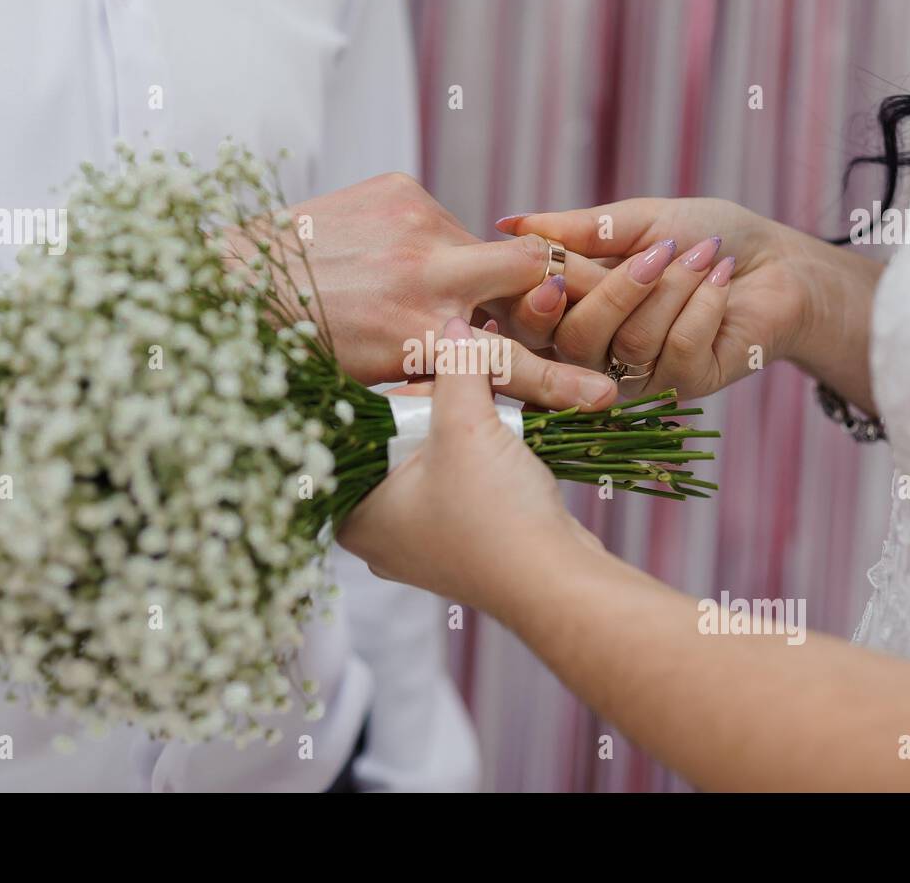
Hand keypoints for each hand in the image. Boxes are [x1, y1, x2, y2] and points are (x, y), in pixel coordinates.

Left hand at [219, 172, 617, 410]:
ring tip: (414, 286)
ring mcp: (416, 223)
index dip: (564, 382)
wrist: (230, 277)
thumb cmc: (295, 344)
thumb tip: (482, 371)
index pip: (513, 362)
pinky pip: (442, 217)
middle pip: (529, 271)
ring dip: (468, 269)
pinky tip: (388, 257)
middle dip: (543, 287)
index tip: (603, 393)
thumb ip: (436, 373)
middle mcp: (428, 274)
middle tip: (540, 302)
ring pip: (482, 246)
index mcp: (419, 335)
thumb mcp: (372, 381)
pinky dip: (430, 240)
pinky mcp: (399, 187)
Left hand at [338, 316, 597, 608]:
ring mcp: (419, 544)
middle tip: (467, 392)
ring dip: (463, 432)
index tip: (432, 378)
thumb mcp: (466, 426)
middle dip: (437, 410)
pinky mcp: (459, 545)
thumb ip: (455, 368)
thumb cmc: (494, 515)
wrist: (556, 581)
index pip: (359, 430)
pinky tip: (504, 444)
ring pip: (432, 461)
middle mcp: (377, 535)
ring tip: (490, 413)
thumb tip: (454, 327)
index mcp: (353, 514)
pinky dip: (480, 460)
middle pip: (396, 443)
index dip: (399, 394)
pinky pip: (458, 484)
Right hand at [497, 198, 811, 399]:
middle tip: (660, 250)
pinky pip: (678, 348)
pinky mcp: (685, 386)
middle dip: (619, 289)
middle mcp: (598, 353)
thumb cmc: (703, 233)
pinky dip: (704, 303)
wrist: (777, 260)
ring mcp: (640, 375)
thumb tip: (511, 224)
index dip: (536, 301)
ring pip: (632, 341)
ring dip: (674, 287)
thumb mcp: (638, 220)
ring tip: (706, 254)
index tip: (556, 267)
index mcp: (575, 310)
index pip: (531, 322)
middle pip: (575, 340)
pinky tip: (723, 278)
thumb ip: (578, 229)